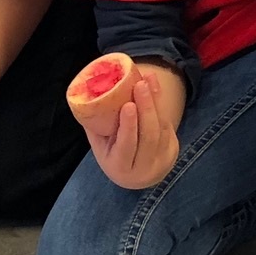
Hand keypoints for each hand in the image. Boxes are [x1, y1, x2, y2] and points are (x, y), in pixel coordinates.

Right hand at [85, 68, 183, 189]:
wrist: (137, 175)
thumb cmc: (112, 154)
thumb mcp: (99, 146)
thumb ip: (94, 126)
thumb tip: (82, 95)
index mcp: (120, 167)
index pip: (127, 147)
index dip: (128, 126)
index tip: (127, 105)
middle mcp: (144, 168)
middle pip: (149, 136)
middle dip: (146, 108)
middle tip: (140, 84)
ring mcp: (161, 160)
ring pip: (161, 128)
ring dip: (156, 101)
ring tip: (149, 79)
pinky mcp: (172, 150)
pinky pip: (168, 125)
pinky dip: (162, 104)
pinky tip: (155, 88)